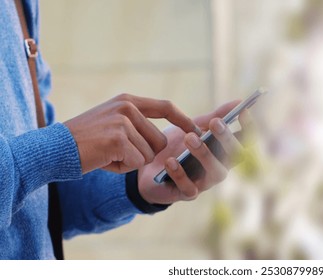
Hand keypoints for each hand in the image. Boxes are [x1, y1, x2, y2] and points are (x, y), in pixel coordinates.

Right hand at [64, 93, 200, 173]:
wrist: (56, 149)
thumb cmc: (86, 141)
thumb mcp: (113, 123)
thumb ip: (137, 125)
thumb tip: (165, 141)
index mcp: (128, 101)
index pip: (165, 107)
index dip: (183, 120)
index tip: (197, 130)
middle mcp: (127, 107)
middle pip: (160, 140)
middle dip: (144, 154)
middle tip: (117, 152)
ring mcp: (123, 121)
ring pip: (148, 154)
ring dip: (131, 162)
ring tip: (109, 154)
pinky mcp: (118, 139)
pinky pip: (136, 163)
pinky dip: (122, 168)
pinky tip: (105, 161)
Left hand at [137, 101, 252, 203]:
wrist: (148, 168)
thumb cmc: (175, 146)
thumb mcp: (193, 127)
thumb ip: (214, 116)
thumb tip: (239, 101)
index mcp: (223, 151)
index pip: (245, 141)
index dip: (248, 128)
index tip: (243, 112)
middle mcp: (220, 167)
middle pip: (235, 156)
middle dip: (227, 138)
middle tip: (215, 123)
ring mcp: (205, 182)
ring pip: (217, 173)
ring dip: (205, 154)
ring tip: (189, 138)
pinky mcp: (187, 193)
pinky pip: (189, 188)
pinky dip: (180, 173)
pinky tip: (171, 161)